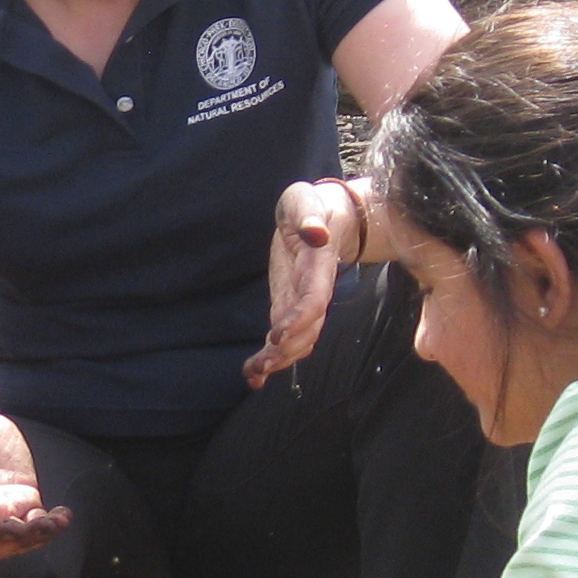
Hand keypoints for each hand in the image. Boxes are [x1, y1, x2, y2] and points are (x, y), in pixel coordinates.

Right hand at [0, 400, 68, 556]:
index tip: (12, 526)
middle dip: (20, 542)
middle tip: (40, 526)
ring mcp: (5, 508)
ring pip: (23, 538)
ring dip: (41, 536)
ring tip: (59, 521)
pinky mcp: (24, 498)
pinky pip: (39, 520)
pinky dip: (53, 523)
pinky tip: (64, 515)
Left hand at [246, 177, 364, 385]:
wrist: (323, 217)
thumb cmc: (310, 207)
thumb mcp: (306, 201)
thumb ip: (310, 215)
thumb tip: (316, 232)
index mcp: (318, 268)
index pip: (313, 299)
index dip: (299, 319)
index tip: (278, 335)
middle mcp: (314, 292)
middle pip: (308, 330)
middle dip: (287, 351)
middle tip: (261, 366)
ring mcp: (302, 303)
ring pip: (298, 341)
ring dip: (278, 361)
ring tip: (254, 376)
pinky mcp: (288, 307)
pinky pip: (284, 338)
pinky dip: (271, 357)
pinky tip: (253, 373)